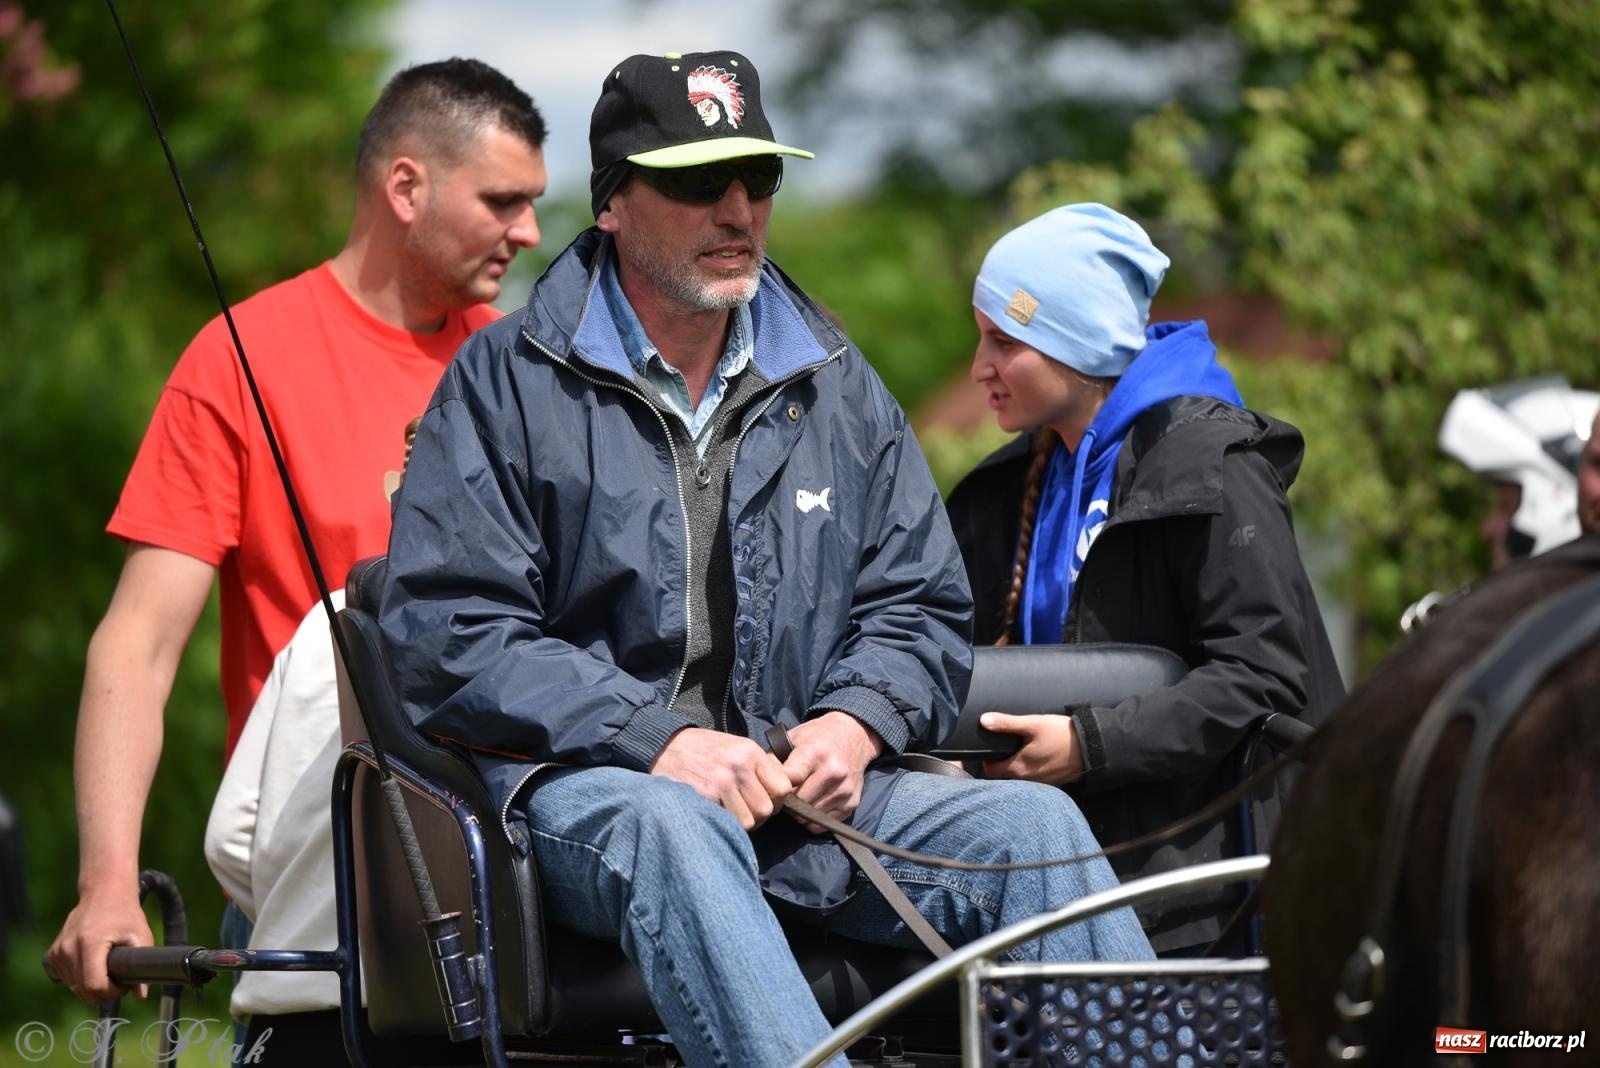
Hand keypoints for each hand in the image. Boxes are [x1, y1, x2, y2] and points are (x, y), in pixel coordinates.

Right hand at [47, 886, 151, 1002]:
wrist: (104, 892)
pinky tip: (93, 965)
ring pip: (74, 987)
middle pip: (82, 990)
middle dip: (103, 992)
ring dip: (91, 986)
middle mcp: (69, 948)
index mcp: (90, 942)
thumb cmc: (125, 913)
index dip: (112, 992)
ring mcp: (58, 951)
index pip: (94, 985)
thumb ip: (141, 965)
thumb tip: (142, 995)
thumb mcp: (140, 935)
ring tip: (108, 968)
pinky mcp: (52, 953)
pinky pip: (66, 979)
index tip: (124, 984)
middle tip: (119, 979)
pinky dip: (79, 979)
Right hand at [651, 728, 791, 829]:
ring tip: (730, 812)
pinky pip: (728, 822)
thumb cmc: (704, 750)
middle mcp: (740, 765)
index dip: (776, 801)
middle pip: (767, 809)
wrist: (665, 746)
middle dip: (758, 816)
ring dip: (741, 823)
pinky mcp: (706, 794)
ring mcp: (722, 781)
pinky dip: (725, 823)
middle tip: (744, 810)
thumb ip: (758, 768)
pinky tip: (716, 811)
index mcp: (751, 751)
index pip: (783, 788)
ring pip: (749, 821)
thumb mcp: (736, 748)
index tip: (765, 801)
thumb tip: (783, 795)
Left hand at [781, 711, 883, 832]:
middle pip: (798, 802)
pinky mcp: (852, 803)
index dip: (777, 787)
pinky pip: (823, 824)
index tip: (774, 786)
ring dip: (801, 812)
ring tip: (800, 797)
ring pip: (810, 816)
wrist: (854, 736)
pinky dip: (814, 819)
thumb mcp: (793, 737)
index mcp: (815, 752)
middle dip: (788, 801)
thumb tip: (759, 783)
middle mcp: (833, 771)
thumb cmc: (817, 737)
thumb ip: (774, 759)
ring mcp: (844, 789)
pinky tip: (813, 802)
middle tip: (786, 795)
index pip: (788, 782)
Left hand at [979, 712, 1084, 784]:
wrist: (1093, 747)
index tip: (991, 748)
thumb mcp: (1033, 724)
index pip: (990, 771)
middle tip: (1007, 746)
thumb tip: (984, 721)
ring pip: (1020, 777)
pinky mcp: (1053, 782)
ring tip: (1023, 749)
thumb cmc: (1062, 735)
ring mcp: (1042, 783)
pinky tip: (1039, 756)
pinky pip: (1035, 778)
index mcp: (1019, 768)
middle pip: (1004, 775)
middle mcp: (1028, 781)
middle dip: (1002, 762)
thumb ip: (1007, 723)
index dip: (987, 759)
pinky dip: (1032, 769)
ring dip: (1018, 766)